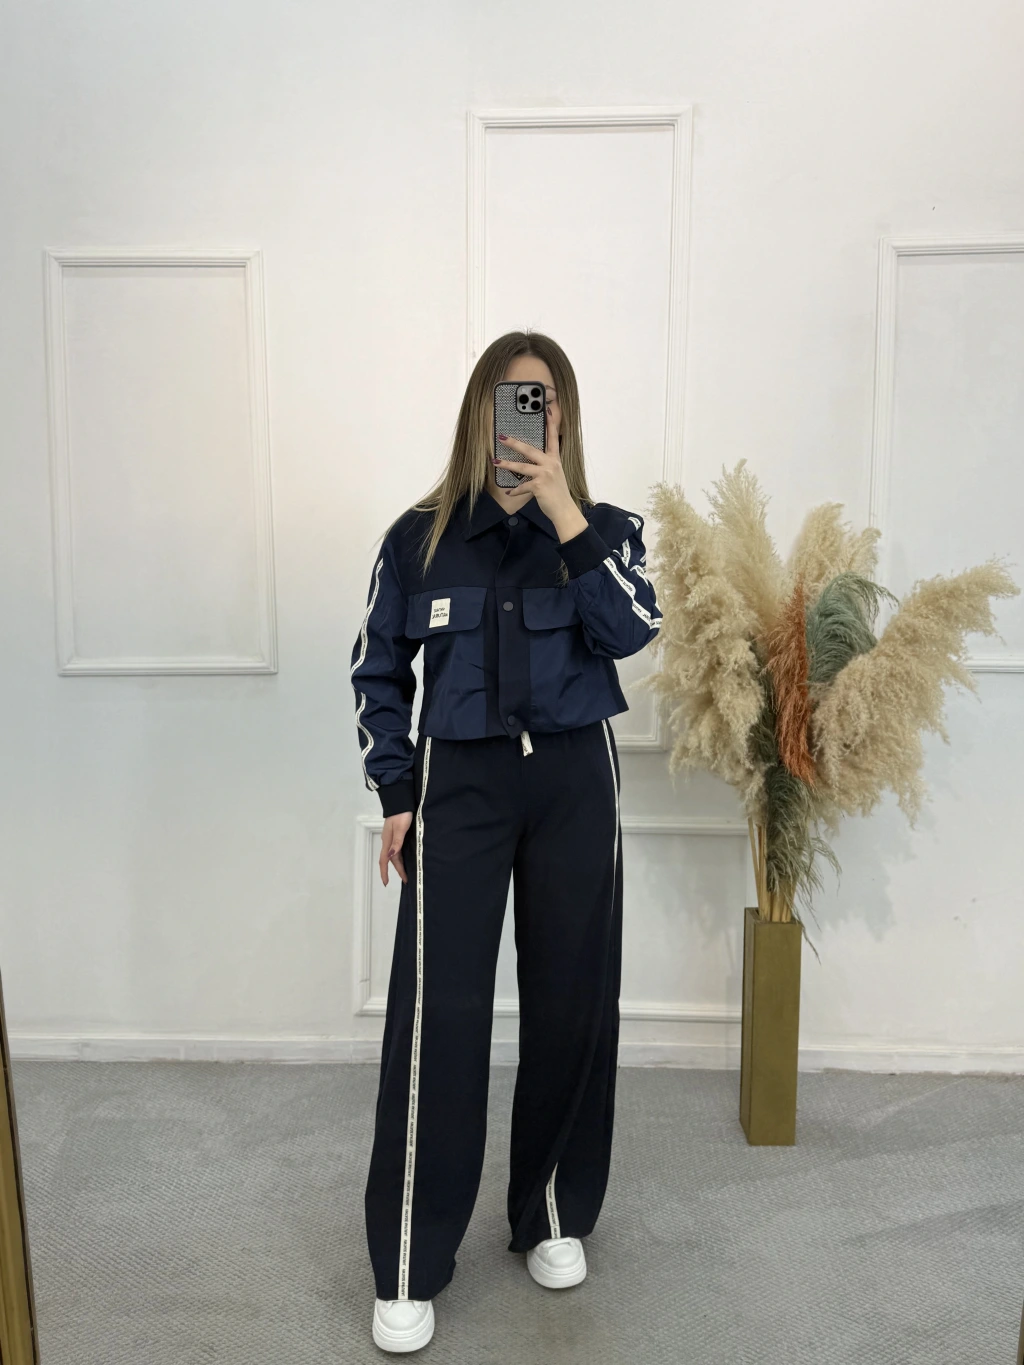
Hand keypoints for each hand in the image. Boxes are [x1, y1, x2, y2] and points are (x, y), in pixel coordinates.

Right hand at [380, 811, 412, 885]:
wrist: (400, 801)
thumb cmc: (401, 814)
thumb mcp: (400, 828)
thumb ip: (397, 842)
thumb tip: (391, 856)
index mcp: (387, 841)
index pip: (384, 860)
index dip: (384, 872)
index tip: (386, 883)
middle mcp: (388, 841)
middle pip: (391, 860)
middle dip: (397, 870)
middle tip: (405, 880)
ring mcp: (391, 838)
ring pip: (394, 855)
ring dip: (399, 865)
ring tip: (405, 873)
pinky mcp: (396, 834)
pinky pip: (397, 850)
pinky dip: (400, 857)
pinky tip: (405, 859)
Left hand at [493, 403, 580, 530]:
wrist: (564, 509)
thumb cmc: (557, 492)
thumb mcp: (555, 474)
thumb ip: (546, 465)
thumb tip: (532, 460)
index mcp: (555, 459)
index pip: (553, 438)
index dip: (550, 423)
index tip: (546, 410)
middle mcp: (551, 464)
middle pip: (529, 449)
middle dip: (514, 443)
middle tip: (502, 437)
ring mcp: (545, 474)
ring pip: (522, 467)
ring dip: (506, 464)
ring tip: (495, 461)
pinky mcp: (539, 486)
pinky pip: (522, 486)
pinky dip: (515, 490)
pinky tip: (509, 492)